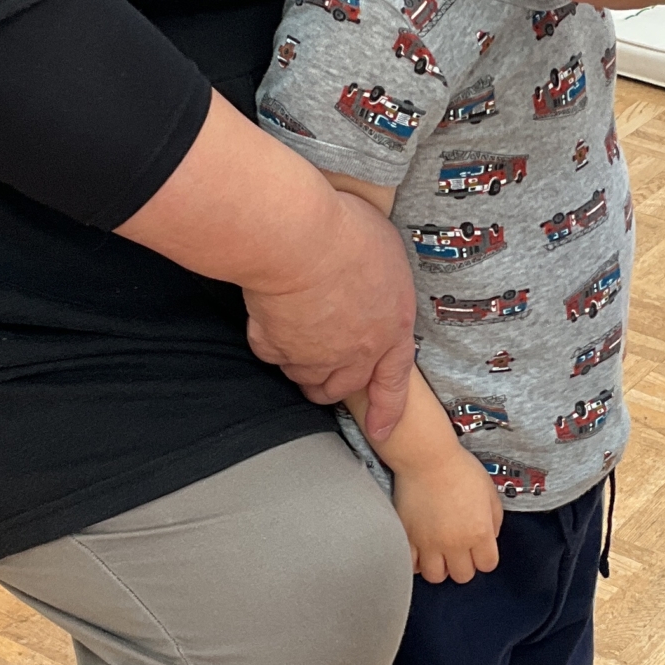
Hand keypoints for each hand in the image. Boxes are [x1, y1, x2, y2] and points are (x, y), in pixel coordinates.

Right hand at [244, 189, 415, 440]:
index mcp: (391, 328)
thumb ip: (383, 279)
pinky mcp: (274, 346)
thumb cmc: (347, 233)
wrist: (299, 241)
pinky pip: (271, 354)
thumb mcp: (387, 249)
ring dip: (300, 365)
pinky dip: (270, 341)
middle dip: (331, 387)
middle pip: (341, 388)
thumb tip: (374, 276)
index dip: (388, 410)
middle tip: (321, 376)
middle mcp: (353, 352)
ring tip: (294, 338)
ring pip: (303, 376)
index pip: (394, 381)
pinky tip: (269, 317)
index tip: (380, 431)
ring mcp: (311, 354)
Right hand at [393, 443, 503, 584]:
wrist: (426, 458)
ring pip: (436, 576)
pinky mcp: (408, 538)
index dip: (484, 558)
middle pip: (462, 576)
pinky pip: (412, 565)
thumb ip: (494, 519)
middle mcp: (455, 543)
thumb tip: (491, 536)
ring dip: (439, 567)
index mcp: (479, 533)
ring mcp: (429, 543)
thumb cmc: (459, 469)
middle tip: (459, 550)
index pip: (488, 565)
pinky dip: (417, 562)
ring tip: (438, 552)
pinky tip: (420, 551)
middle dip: (463, 565)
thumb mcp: (490, 491)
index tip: (479, 550)